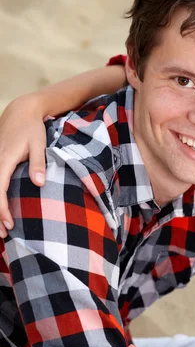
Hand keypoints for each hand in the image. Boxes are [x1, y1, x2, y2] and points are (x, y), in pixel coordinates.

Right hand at [0, 95, 47, 237]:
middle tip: (2, 235)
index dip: (1, 209)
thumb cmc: (32, 129)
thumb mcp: (39, 144)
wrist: (21, 112)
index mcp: (4, 159)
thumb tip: (39, 184)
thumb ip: (38, 163)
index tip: (8, 224)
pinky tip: (0, 211)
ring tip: (1, 228)